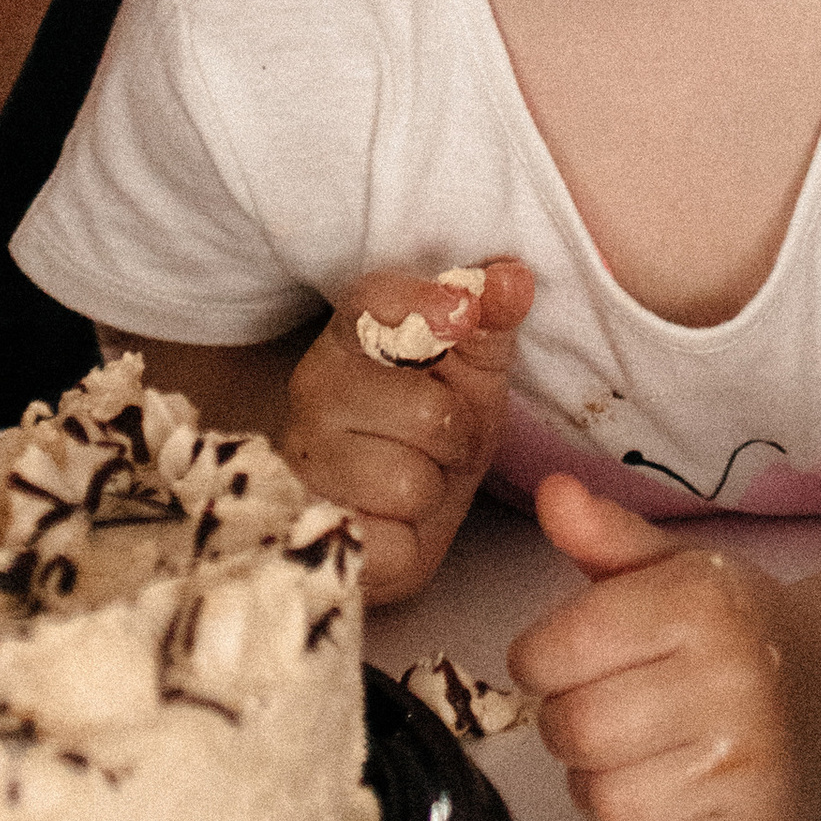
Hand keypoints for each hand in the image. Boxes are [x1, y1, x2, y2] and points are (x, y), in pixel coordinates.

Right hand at [282, 260, 531, 604]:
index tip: (463, 313)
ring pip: (410, 482)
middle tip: (439, 439)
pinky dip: (408, 540)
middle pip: (424, 410)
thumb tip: (514, 278)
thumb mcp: (470, 368)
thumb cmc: (430, 428)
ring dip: (432, 488)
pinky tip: (391, 522)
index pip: (372, 302)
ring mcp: (306, 461)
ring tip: (413, 479)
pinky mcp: (313, 530)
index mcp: (351, 335)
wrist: (393, 513)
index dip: (421, 304)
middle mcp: (313, 388)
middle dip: (454, 434)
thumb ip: (491, 319)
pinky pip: (392, 542)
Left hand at [508, 472, 820, 820]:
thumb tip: (552, 493)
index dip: (536, 659)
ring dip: (591, 778)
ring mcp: (745, 769)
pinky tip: (657, 790)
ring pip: (601, 799)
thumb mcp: (676, 566)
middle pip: (576, 729)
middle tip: (590, 704)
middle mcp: (730, 684)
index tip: (551, 658)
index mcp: (702, 605)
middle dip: (562, 719)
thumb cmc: (737, 626)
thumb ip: (605, 533)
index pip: (562, 648)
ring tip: (623, 750)